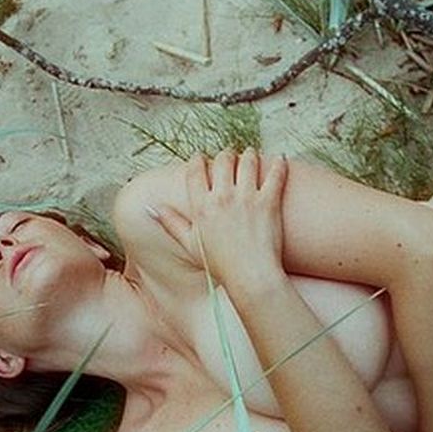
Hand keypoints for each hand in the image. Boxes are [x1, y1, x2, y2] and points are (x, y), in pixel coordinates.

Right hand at [150, 148, 287, 285]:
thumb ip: (171, 223)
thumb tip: (152, 209)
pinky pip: (275, 174)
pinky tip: (280, 160)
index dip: (198, 159)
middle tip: (229, 157)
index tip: (201, 158)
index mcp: (201, 206)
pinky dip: (279, 164)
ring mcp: (247, 198)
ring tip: (251, 154)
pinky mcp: (269, 202)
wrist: (251, 277)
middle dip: (225, 155)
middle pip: (222, 160)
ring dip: (249, 154)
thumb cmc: (220, 265)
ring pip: (248, 161)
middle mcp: (222, 197)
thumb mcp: (190, 244)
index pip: (196, 170)